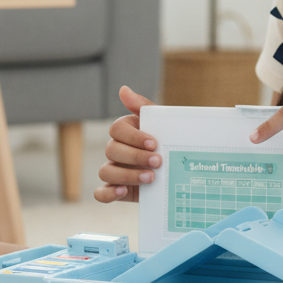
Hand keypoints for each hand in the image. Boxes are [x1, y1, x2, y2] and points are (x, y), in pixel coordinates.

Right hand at [94, 85, 159, 202]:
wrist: (182, 172)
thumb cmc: (170, 142)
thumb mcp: (163, 123)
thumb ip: (143, 106)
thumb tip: (123, 89)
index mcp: (126, 131)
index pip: (117, 129)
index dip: (134, 137)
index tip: (154, 143)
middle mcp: (117, 150)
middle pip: (111, 150)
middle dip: (135, 156)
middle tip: (158, 162)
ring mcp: (116, 170)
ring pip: (105, 171)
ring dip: (127, 175)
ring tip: (150, 178)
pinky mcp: (118, 190)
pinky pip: (100, 193)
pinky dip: (108, 193)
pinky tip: (122, 191)